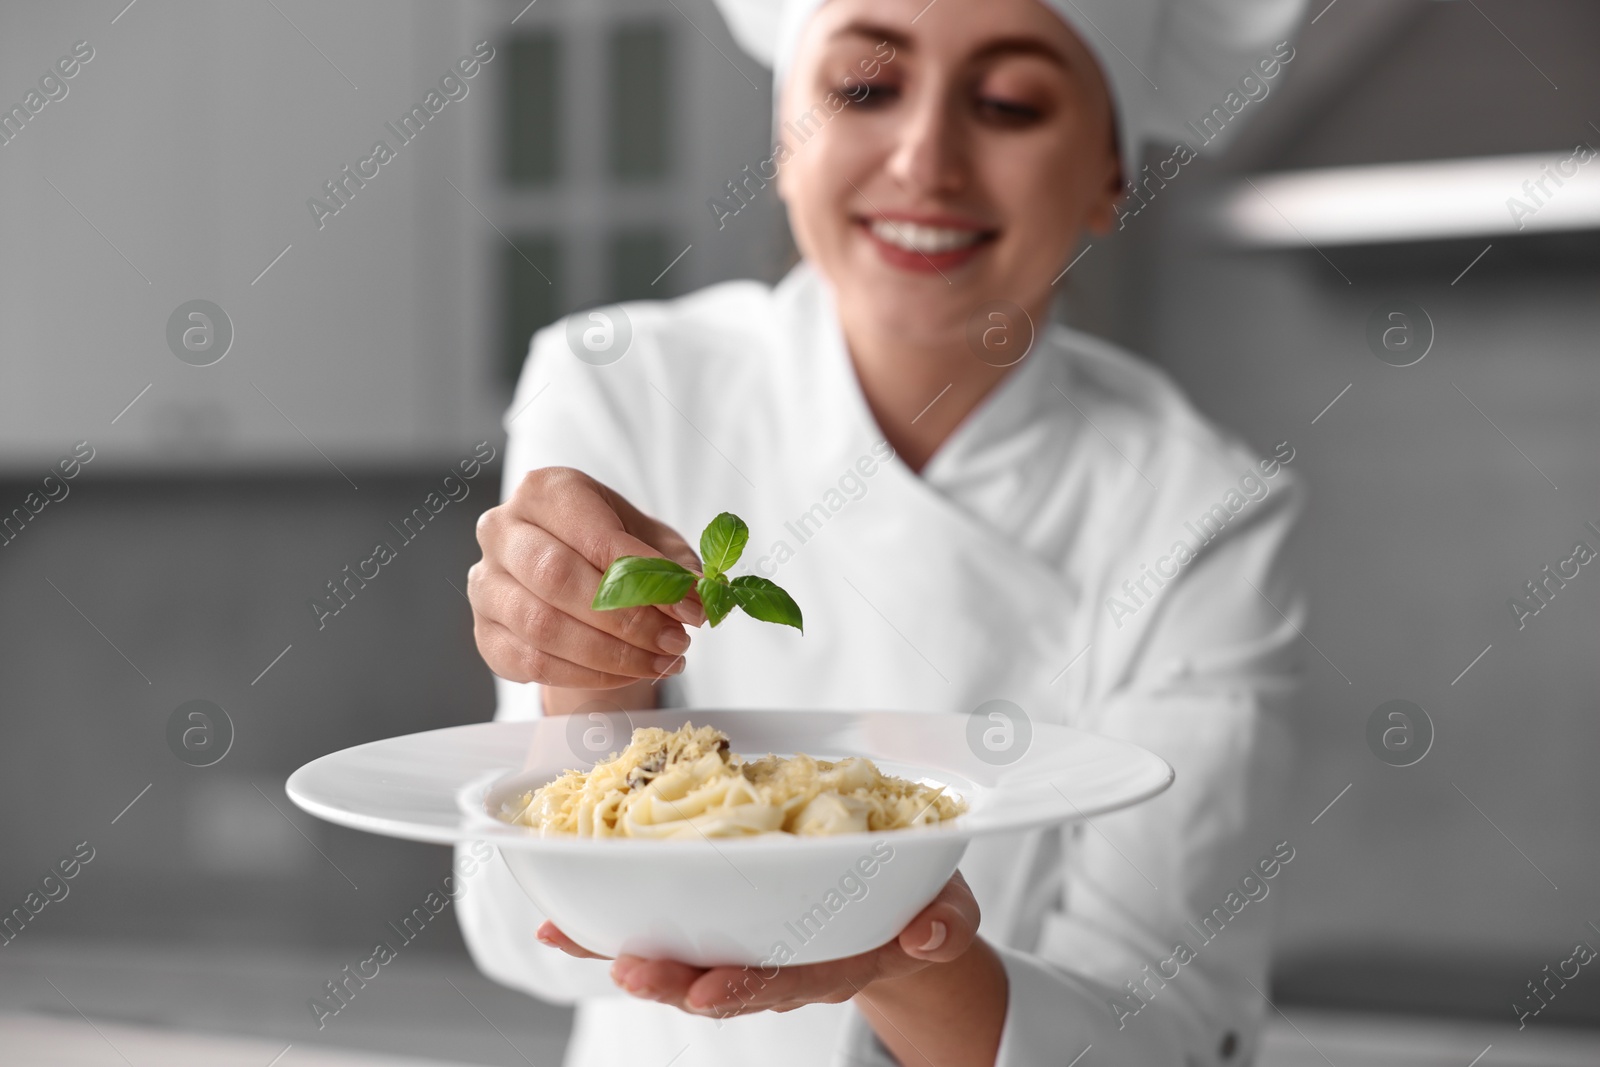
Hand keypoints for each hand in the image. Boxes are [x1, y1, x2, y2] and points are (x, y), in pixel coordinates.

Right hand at [468, 467, 705, 688]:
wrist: (574, 578)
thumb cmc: (612, 550)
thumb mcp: (653, 542)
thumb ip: (675, 565)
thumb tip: (698, 597)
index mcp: (545, 491)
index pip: (594, 535)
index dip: (646, 577)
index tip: (690, 608)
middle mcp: (502, 530)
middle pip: (558, 578)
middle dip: (627, 619)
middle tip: (676, 642)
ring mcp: (486, 584)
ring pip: (542, 626)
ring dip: (612, 654)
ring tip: (660, 661)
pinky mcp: (485, 632)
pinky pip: (531, 663)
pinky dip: (587, 675)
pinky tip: (627, 674)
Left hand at [535, 871, 981, 1017]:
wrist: (900, 915)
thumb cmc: (920, 904)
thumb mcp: (947, 911)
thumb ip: (943, 924)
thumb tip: (931, 931)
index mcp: (835, 959)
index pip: (788, 978)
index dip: (747, 986)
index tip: (709, 988)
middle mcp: (782, 961)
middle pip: (720, 977)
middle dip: (672, 977)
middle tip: (630, 967)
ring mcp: (749, 943)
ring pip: (682, 955)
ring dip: (626, 951)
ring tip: (572, 941)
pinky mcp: (722, 919)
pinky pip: (664, 925)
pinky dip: (611, 924)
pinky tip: (560, 922)